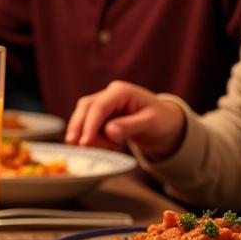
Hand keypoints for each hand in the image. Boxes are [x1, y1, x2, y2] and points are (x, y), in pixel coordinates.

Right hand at [65, 80, 186, 156]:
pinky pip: (89, 127)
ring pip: (84, 118)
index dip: (89, 125)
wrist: (165, 123)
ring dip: (90, 136)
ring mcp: (103, 105)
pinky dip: (95, 139)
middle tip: (76, 146)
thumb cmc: (161, 120)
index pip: (98, 106)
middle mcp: (108, 95)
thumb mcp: (151, 123)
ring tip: (113, 148)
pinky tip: (111, 146)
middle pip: (85, 108)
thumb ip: (130, 126)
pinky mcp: (100, 116)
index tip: (84, 143)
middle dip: (79, 128)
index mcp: (121, 91)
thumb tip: (109, 131)